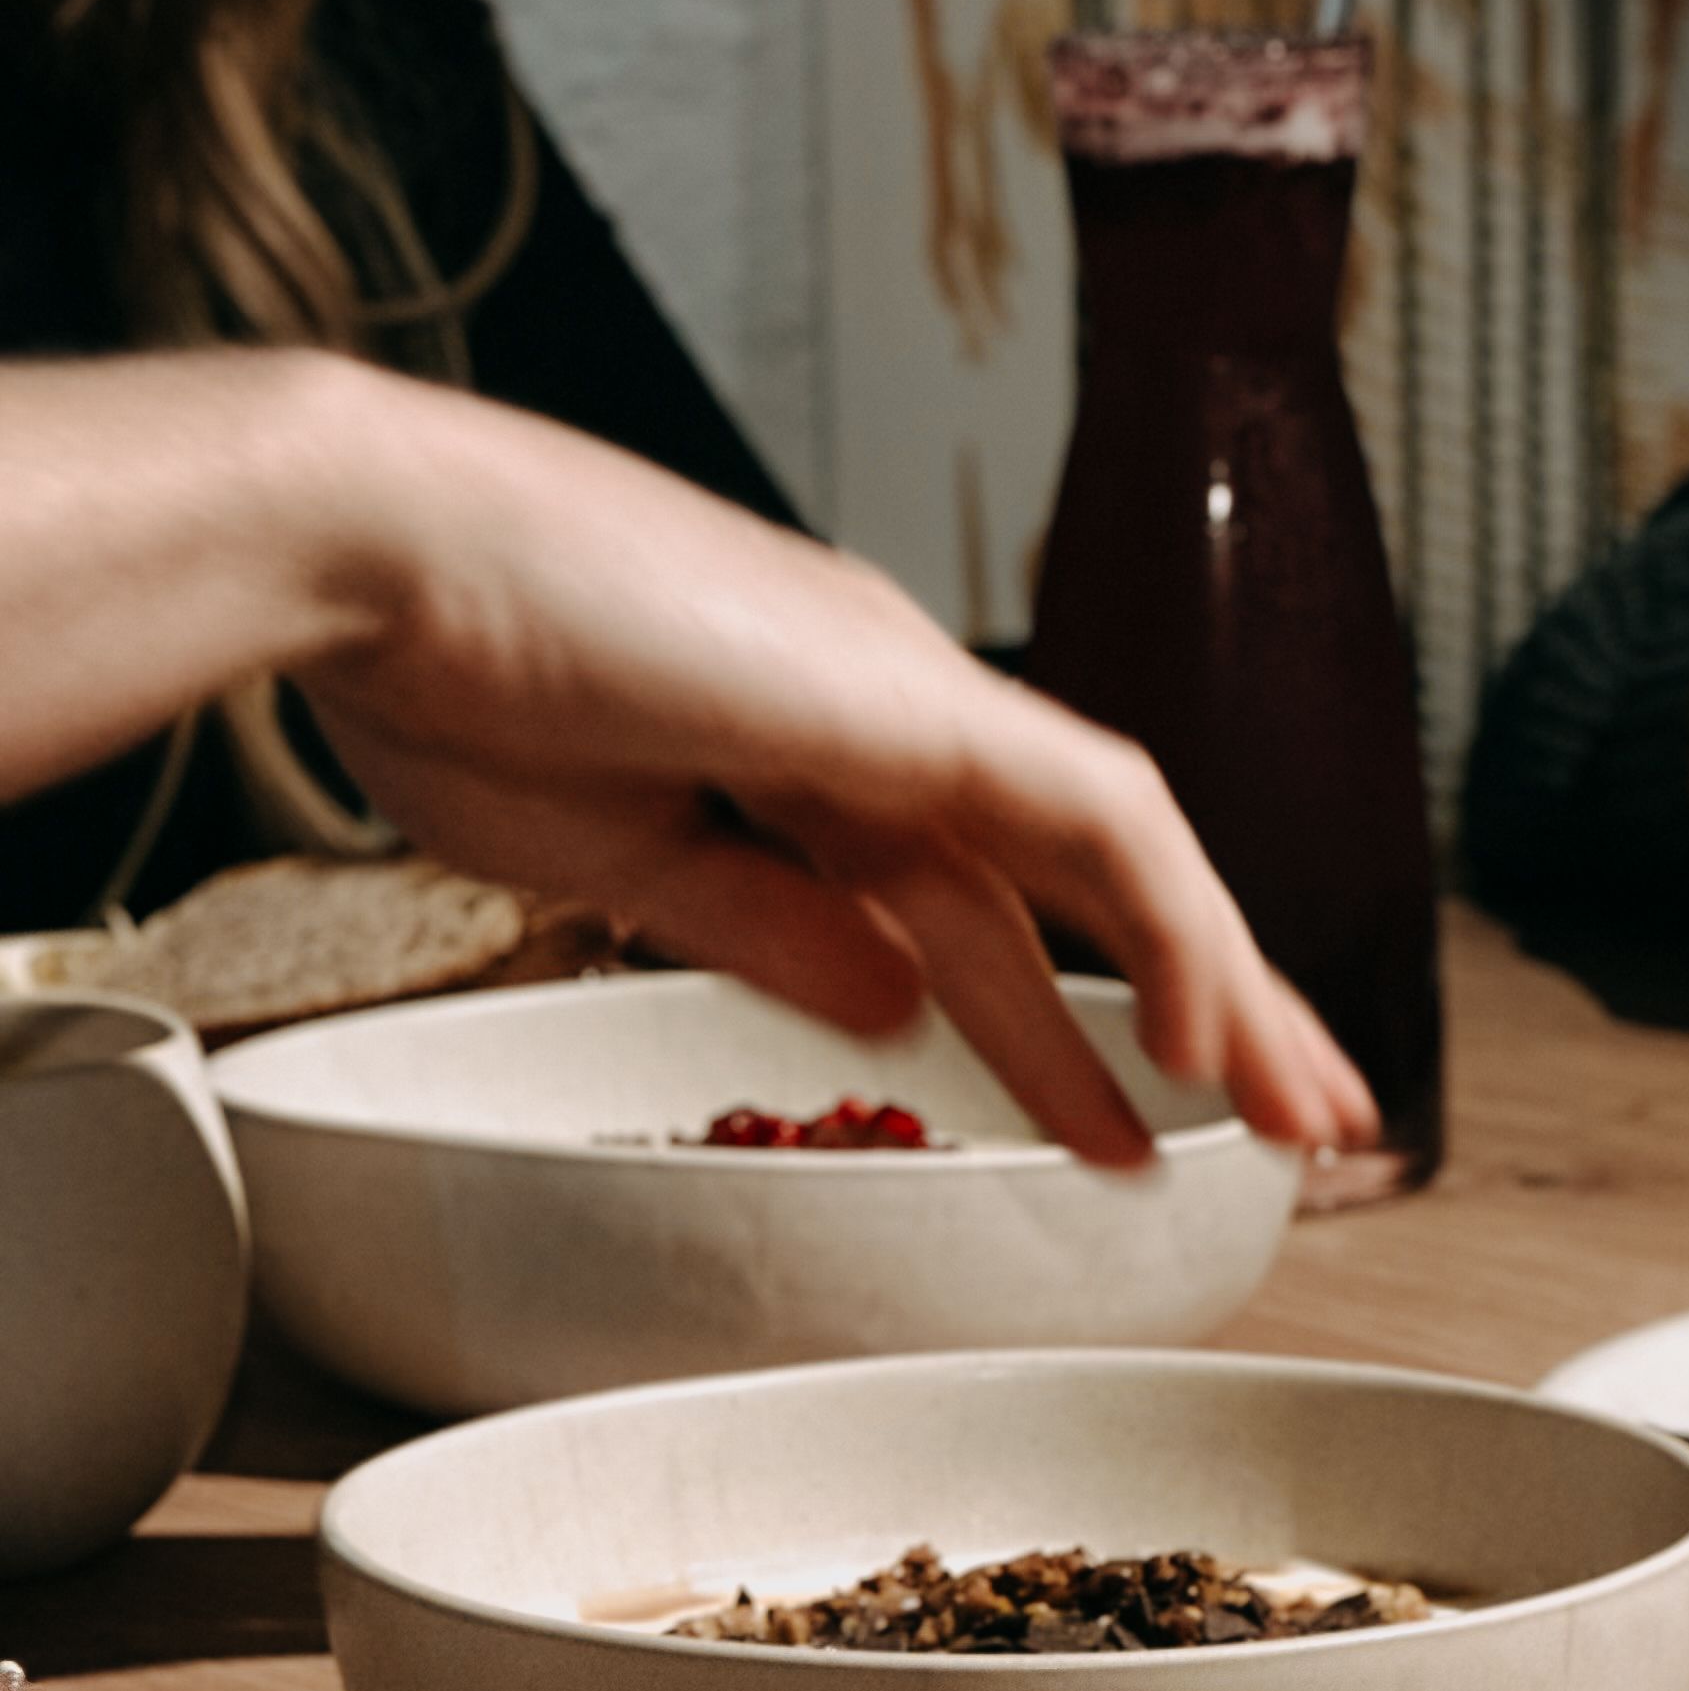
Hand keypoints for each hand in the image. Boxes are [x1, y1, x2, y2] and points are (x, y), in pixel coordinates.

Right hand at [306, 376, 1378, 1170]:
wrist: (372, 558)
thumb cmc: (447, 680)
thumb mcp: (632, 861)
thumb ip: (772, 932)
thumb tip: (892, 1010)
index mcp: (815, 759)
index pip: (990, 918)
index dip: (1069, 1032)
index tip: (1127, 1131)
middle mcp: (889, 721)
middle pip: (1092, 891)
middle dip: (1204, 1016)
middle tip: (1302, 1130)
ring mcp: (912, 699)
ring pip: (1131, 856)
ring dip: (1233, 991)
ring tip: (1313, 1118)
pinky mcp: (920, 699)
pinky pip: (1103, 820)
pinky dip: (1177, 930)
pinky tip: (1221, 1043)